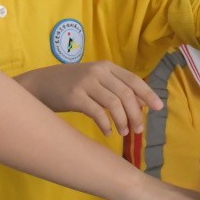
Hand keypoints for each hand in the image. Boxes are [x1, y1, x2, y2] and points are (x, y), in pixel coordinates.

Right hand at [17, 62, 162, 136]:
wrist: (41, 84)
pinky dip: (106, 124)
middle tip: (139, 130)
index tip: (158, 108)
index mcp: (107, 67)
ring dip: (123, 120)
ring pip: (114, 103)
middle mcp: (98, 72)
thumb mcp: (96, 80)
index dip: (148, 94)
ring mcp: (86, 83)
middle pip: (126, 94)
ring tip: (124, 132)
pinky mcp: (74, 96)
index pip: (134, 80)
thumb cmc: (72, 85)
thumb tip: (142, 104)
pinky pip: (97, 112)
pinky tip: (108, 132)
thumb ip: (116, 88)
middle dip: (136, 114)